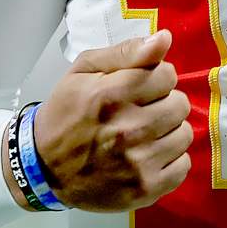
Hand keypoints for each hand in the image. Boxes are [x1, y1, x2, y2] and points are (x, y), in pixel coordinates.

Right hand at [32, 29, 193, 212]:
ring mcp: (138, 162)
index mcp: (112, 95)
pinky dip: (170, 160)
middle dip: (164, 102)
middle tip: (143, 111)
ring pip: (184, 134)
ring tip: (145, 133)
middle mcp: (128, 128)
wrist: (42, 167)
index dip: (157, 77)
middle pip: (180, 104)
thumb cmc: (65, 113)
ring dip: (168, 131)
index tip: (142, 87)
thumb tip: (164, 38)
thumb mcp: (84, 71)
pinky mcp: (144, 189)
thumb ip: (126, 52)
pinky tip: (150, 155)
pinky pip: (182, 166)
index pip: (168, 74)